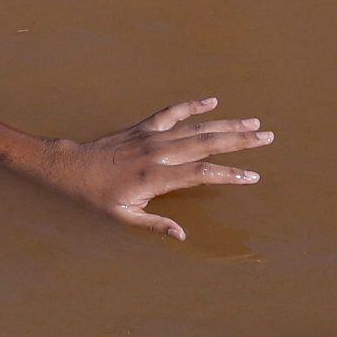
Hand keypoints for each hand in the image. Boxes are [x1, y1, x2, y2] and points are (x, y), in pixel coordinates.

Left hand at [27, 99, 268, 236]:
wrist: (70, 168)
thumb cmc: (97, 197)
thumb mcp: (123, 218)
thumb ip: (155, 225)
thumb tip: (182, 236)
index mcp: (156, 177)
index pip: (202, 173)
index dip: (229, 175)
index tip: (253, 176)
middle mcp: (158, 152)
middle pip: (207, 144)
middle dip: (239, 141)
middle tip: (266, 137)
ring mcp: (151, 136)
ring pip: (195, 127)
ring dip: (225, 123)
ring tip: (253, 122)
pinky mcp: (143, 126)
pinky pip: (172, 112)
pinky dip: (192, 105)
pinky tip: (212, 100)